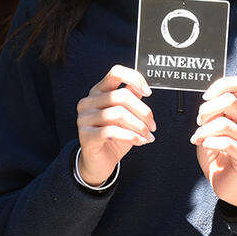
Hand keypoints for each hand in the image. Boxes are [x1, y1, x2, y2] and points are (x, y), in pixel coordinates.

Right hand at [76, 65, 154, 185]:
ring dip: (139, 127)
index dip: (135, 79)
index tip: (148, 93)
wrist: (99, 162)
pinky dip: (130, 136)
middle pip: (121, 96)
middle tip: (152, 126)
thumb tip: (144, 88)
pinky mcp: (85, 135)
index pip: (116, 73)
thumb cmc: (114, 137)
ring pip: (118, 114)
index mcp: (98, 91)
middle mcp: (88, 102)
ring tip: (147, 136)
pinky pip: (112, 132)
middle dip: (143, 112)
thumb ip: (132, 98)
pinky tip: (139, 141)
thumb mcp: (126, 115)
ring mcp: (84, 118)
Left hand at [191, 76, 236, 207]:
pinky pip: (227, 143)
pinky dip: (211, 142)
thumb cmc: (215, 153)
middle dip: (206, 110)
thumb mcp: (208, 128)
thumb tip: (207, 100)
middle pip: (229, 101)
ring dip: (204, 130)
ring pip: (224, 124)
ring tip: (197, 139)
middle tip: (199, 123)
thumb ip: (210, 113)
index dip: (221, 85)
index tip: (205, 98)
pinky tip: (206, 145)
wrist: (224, 183)